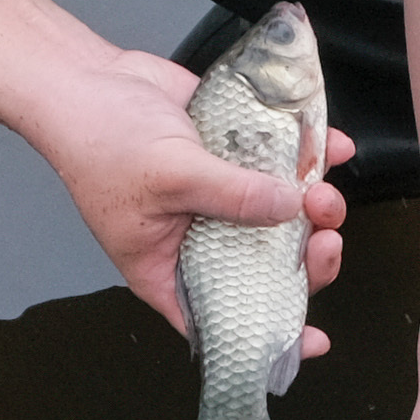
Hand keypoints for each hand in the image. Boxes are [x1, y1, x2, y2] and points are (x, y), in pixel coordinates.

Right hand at [10, 50, 346, 340]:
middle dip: (306, 256)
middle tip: (322, 234)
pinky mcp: (234, 154)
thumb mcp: (170, 176)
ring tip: (320, 184)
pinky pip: (282, 163)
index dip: (269, 335)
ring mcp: (221, 197)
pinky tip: (333, 145)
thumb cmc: (100, 142)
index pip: (223, 319)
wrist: (86, 80)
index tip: (311, 340)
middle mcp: (200, 240)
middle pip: (268, 268)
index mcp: (170, 268)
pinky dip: (312, 155)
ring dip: (314, 206)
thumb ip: (232, 195)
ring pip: (284, 216)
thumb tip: (289, 208)